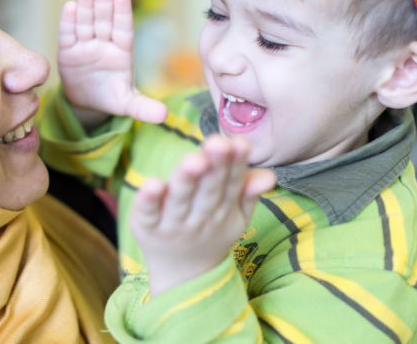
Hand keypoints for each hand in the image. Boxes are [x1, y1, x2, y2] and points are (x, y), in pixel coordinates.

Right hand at [58, 0, 167, 130]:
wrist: (87, 102)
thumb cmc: (111, 96)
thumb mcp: (127, 104)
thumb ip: (143, 107)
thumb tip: (164, 116)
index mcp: (122, 52)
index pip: (123, 29)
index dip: (122, 12)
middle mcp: (104, 43)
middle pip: (104, 20)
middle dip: (103, 1)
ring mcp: (85, 45)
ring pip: (86, 22)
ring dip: (86, 5)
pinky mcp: (68, 51)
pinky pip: (68, 34)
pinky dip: (68, 21)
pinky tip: (70, 6)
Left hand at [129, 135, 276, 297]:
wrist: (183, 274)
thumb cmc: (211, 232)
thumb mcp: (235, 216)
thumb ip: (248, 192)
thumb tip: (270, 175)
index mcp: (223, 210)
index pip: (231, 184)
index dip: (235, 163)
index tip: (239, 143)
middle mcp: (200, 217)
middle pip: (208, 191)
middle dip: (214, 167)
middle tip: (217, 143)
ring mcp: (173, 224)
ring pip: (181, 200)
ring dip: (186, 179)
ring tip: (193, 159)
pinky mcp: (147, 228)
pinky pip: (149, 213)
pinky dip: (149, 199)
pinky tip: (152, 183)